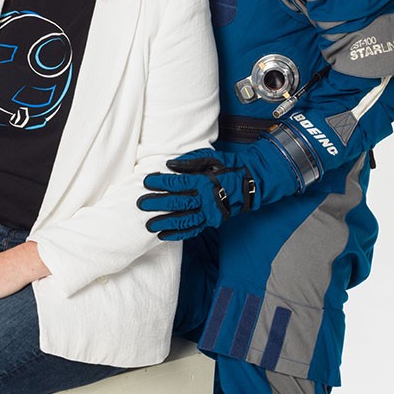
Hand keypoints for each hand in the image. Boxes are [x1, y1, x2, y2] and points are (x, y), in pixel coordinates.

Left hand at [138, 148, 255, 240]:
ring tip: (149, 225)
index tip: (146, 181)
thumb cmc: (229, 167)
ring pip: (184, 220)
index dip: (160, 182)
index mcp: (205, 181)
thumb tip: (170, 164)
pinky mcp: (212, 222)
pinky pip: (193, 230)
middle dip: (157, 204)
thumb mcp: (211, 158)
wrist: (252, 183)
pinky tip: (163, 235)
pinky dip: (178, 234)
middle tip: (141, 204)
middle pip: (178, 203)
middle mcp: (207, 199)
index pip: (178, 183)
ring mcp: (210, 213)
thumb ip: (190, 161)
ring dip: (165, 223)